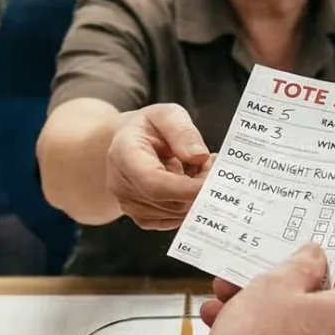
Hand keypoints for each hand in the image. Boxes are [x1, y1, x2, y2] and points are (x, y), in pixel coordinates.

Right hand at [107, 104, 212, 229]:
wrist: (128, 142)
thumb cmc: (148, 127)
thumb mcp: (167, 115)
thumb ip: (182, 132)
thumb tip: (199, 155)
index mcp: (124, 154)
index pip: (153, 182)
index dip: (184, 188)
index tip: (211, 183)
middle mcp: (121, 184)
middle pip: (168, 201)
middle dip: (198, 188)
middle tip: (213, 165)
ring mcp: (129, 204)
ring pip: (174, 212)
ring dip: (196, 195)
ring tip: (201, 168)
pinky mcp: (141, 216)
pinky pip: (172, 219)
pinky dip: (188, 205)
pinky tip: (191, 184)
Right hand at [198, 246, 334, 334]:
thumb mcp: (273, 286)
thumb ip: (300, 264)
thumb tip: (314, 257)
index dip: (332, 258)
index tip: (311, 254)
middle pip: (327, 306)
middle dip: (286, 289)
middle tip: (258, 280)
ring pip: (307, 334)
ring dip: (270, 317)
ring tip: (229, 307)